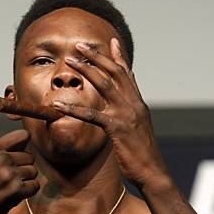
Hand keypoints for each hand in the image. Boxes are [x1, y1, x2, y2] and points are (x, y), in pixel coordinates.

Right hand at [0, 111, 39, 213]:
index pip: (22, 137)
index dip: (21, 145)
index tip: (16, 153)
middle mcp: (3, 160)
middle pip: (29, 156)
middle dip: (20, 166)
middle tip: (7, 175)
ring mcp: (11, 176)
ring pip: (32, 171)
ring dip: (24, 179)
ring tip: (10, 184)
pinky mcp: (17, 192)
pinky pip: (35, 185)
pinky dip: (28, 190)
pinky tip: (15, 192)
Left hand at [52, 38, 167, 187]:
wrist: (154, 172)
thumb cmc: (144, 154)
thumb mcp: (139, 128)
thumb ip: (133, 112)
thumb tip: (129, 103)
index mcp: (138, 103)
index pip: (127, 74)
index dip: (118, 57)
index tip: (111, 41)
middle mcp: (134, 104)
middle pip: (114, 72)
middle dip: (96, 56)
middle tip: (79, 45)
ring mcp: (126, 115)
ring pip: (104, 85)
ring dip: (85, 70)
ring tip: (70, 61)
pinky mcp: (117, 128)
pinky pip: (92, 115)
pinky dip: (74, 109)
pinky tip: (59, 105)